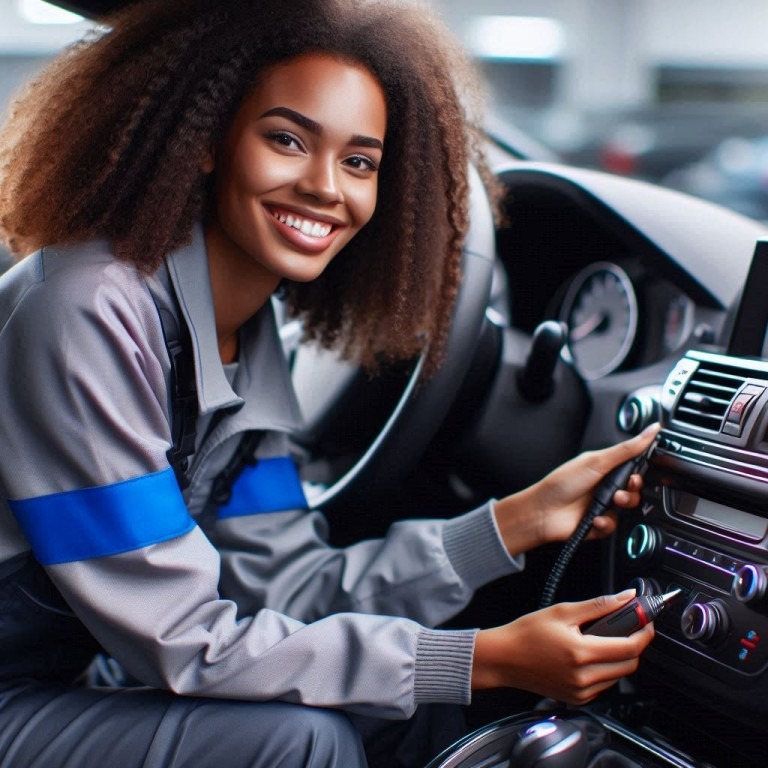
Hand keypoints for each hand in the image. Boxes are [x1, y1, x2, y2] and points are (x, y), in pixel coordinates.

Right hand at [471, 590, 654, 704]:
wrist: (504, 658)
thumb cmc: (526, 633)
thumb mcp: (562, 611)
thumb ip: (598, 605)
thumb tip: (625, 598)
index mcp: (581, 653)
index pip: (630, 647)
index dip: (644, 633)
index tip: (646, 621)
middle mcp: (584, 678)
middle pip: (629, 664)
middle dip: (634, 645)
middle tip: (627, 627)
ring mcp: (581, 692)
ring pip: (618, 676)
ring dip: (620, 658)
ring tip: (603, 639)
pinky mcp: (576, 699)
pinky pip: (604, 685)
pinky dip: (605, 670)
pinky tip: (590, 655)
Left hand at [493, 423, 659, 555]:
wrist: (543, 512)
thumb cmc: (561, 483)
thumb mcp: (596, 461)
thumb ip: (627, 448)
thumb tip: (652, 430)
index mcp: (606, 467)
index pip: (635, 466)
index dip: (640, 470)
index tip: (637, 471)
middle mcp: (607, 485)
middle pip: (636, 488)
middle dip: (632, 488)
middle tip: (622, 487)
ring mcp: (604, 504)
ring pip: (630, 507)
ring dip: (622, 504)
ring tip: (610, 501)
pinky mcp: (601, 523)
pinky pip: (616, 525)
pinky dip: (607, 522)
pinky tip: (595, 518)